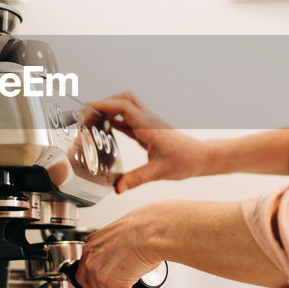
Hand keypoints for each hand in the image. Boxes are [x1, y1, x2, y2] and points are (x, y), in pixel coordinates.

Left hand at [74, 204, 165, 287]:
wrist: (153, 231)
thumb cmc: (145, 227)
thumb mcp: (123, 233)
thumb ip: (117, 246)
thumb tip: (124, 256)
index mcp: (93, 244)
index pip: (88, 269)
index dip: (100, 281)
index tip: (113, 284)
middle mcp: (91, 257)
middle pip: (92, 286)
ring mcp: (98, 271)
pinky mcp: (111, 284)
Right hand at [87, 91, 209, 192]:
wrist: (201, 157)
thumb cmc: (185, 161)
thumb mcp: (158, 172)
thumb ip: (136, 179)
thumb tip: (117, 188)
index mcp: (149, 127)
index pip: (124, 106)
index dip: (104, 105)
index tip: (87, 109)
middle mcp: (148, 120)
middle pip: (123, 98)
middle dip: (104, 102)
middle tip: (87, 115)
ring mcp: (148, 123)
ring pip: (126, 105)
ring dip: (109, 108)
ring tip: (92, 120)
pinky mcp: (148, 129)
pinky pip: (128, 118)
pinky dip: (115, 119)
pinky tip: (106, 127)